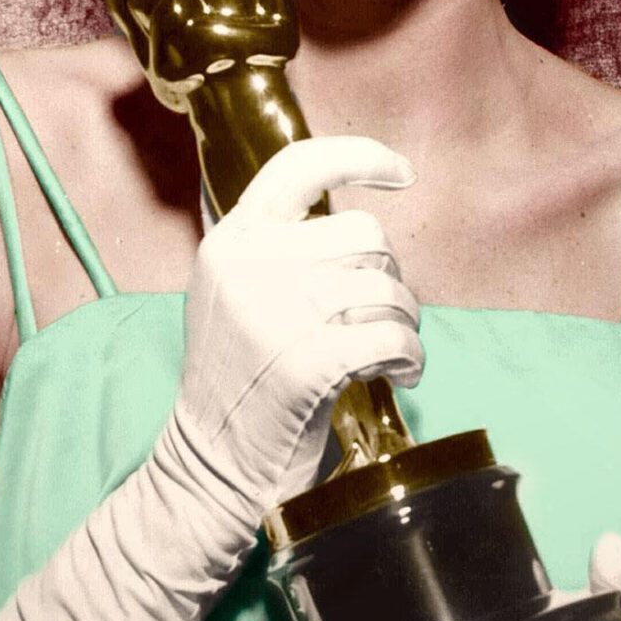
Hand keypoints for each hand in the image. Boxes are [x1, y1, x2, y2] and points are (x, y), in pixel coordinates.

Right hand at [166, 134, 424, 526]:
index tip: (400, 173)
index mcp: (231, 239)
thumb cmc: (235, 378)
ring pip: (387, 287)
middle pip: (365, 234)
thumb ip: (273, 247)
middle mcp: (251, 264)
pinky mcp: (310, 364)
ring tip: (390, 348)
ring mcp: (278, 313)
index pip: (301, 166)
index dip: (360, 157)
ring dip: (404, 319)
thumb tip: (349, 219)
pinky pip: (394, 338)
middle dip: (389, 274)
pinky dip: (411, 356)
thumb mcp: (229, 292)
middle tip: (381, 312)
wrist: (210, 463)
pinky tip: (401, 372)